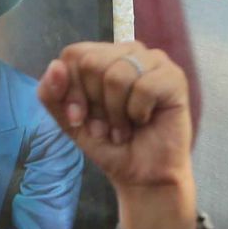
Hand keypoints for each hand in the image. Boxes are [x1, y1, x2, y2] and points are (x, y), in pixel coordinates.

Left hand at [37, 44, 194, 211]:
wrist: (142, 176)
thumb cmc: (110, 146)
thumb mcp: (71, 122)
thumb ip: (53, 95)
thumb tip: (55, 65)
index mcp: (104, 55)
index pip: (74, 54)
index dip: (71, 90)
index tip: (79, 118)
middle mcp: (129, 51)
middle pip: (91, 62)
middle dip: (94, 104)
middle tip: (106, 126)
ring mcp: (154, 61)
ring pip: (116, 76)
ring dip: (115, 113)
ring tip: (123, 128)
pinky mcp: (174, 77)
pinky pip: (144, 87)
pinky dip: (138, 113)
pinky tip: (144, 122)